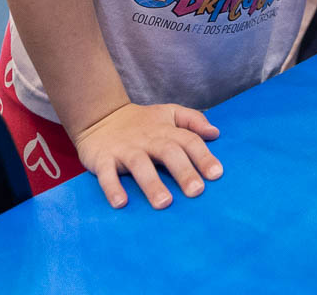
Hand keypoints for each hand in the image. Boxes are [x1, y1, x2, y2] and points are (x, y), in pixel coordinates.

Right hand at [72, 102, 221, 208]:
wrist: (100, 116)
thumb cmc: (142, 121)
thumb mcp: (169, 113)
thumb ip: (193, 120)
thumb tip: (215, 133)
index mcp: (166, 130)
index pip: (189, 141)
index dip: (203, 156)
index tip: (216, 174)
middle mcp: (148, 140)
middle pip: (168, 153)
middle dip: (183, 171)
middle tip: (196, 191)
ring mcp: (125, 149)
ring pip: (139, 165)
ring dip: (152, 184)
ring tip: (164, 203)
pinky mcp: (103, 158)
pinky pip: (107, 174)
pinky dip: (112, 187)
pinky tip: (121, 203)